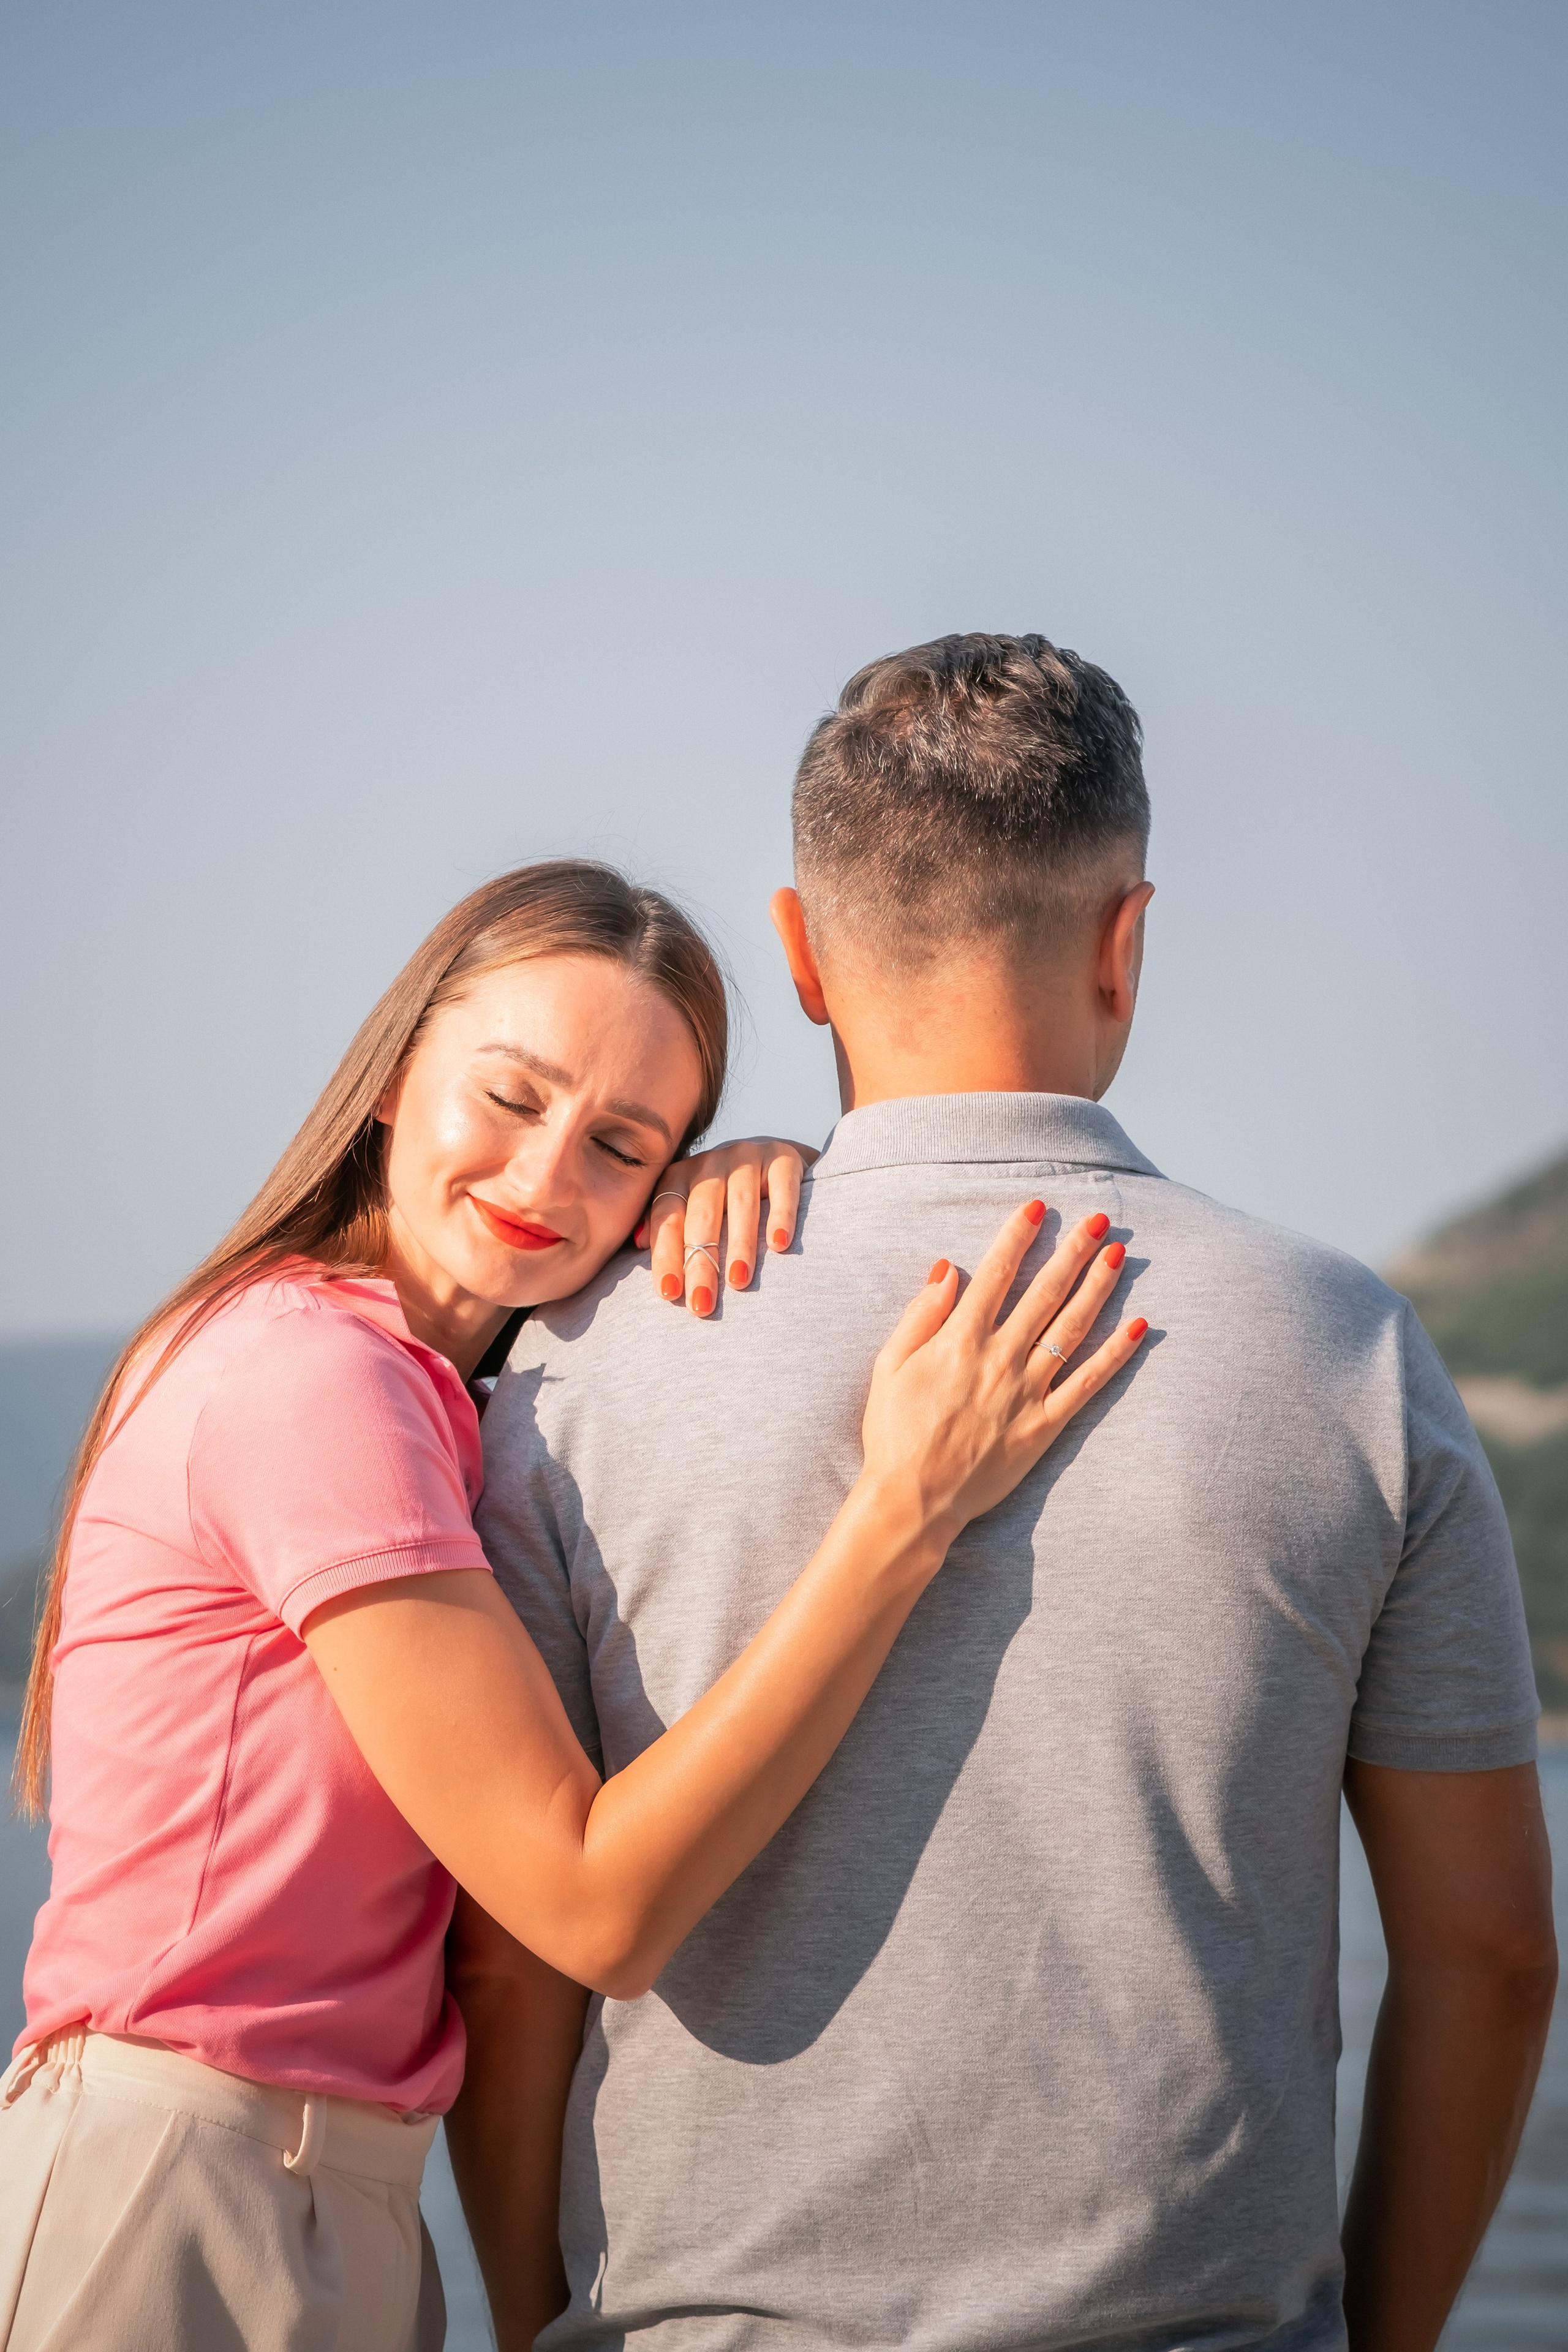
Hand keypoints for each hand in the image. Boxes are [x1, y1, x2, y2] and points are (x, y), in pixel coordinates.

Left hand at [633, 1137, 816, 1315]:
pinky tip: (779, 1245)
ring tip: (738, 1281)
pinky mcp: (785, 1157)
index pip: (668, 1217)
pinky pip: (783, 1186)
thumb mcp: (691, 1207)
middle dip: (700, 1263)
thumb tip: (638, 1243)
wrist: (777, 1161)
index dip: (666, 1255)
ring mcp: (748, 1157)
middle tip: (702, 1304)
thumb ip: (666, 1225)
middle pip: (702, 1215)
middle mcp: (711, 1164)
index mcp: (680, 1177)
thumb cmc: (725, 1200)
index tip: (669, 1293)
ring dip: (739, 1244)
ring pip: (741, 1203)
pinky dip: (781, 1216)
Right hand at [860, 1199, 1147, 1547]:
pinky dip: (1115, 1353)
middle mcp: (1000, 1357)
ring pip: (1072, 1327)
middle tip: (1098, 1219)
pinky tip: (1137, 1326)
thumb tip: (948, 1269)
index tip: (1038, 1206)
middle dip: (1073, 1250)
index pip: (997, 1273)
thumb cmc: (894, 1433)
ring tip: (1118, 1253)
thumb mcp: (888, 1366)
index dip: (1019, 1235)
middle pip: (1045, 1291)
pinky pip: (1088, 1382)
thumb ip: (920, 1315)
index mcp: (960, 1339)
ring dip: (1098, 1286)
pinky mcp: (1046, 1424)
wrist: (914, 1499)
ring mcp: (1028, 1391)